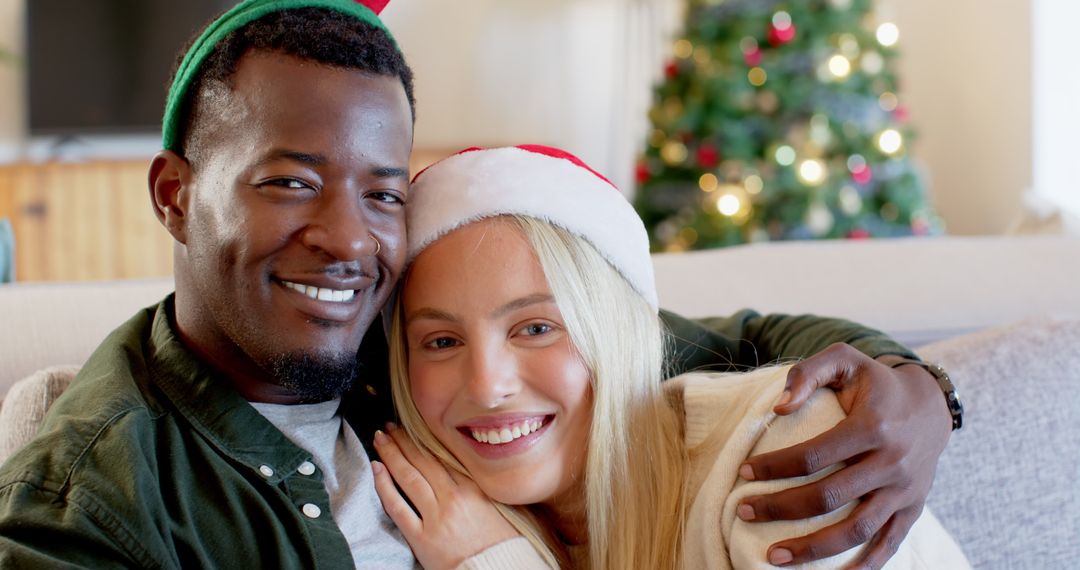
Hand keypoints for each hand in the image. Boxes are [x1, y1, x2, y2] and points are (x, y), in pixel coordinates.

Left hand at [372, 424, 519, 569]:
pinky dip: (384, 486)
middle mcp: (453, 498)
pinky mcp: (422, 538)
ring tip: (380, 438)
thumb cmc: (503, 543)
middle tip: (390, 426)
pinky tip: (376, 468)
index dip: (424, 438)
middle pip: (422, 460)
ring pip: (408, 477)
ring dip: (392, 454)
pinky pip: (397, 507)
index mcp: (474, 487)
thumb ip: (482, 484)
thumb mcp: (499, 505)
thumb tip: (470, 463)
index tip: (412, 425)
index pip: (442, 454)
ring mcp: (436, 517)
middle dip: (404, 440)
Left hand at [736, 343, 950, 568]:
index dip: (774, 467)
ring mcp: (905, 491)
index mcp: (872, 427)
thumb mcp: (844, 359)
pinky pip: (888, 544)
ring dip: (813, 548)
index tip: (743, 473)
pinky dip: (863, 565)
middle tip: (745, 512)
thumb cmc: (874, 383)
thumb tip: (777, 409)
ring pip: (856, 529)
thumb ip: (808, 373)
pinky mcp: (913, 509)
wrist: (930, 405)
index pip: (813, 455)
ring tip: (773, 557)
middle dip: (781, 508)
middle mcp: (892, 463)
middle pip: (829, 497)